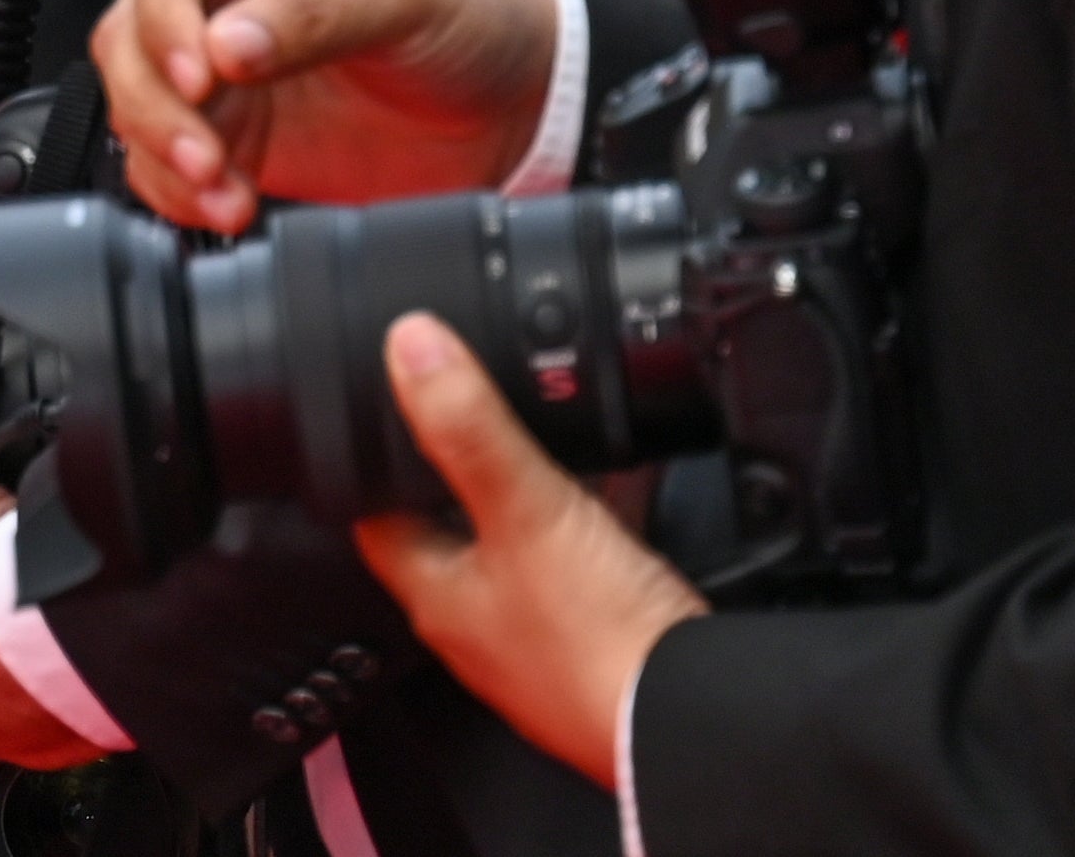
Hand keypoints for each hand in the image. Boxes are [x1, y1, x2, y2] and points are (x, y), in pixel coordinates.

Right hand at [94, 0, 561, 234]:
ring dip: (165, 153)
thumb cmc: (470, 14)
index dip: (165, 16)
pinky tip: (229, 206)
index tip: (204, 74)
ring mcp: (223, 73)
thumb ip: (312, 16)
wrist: (519, 106)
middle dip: (154, 100)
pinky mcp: (236, 140)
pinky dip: (179, 194)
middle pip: (130, 34)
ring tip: (225, 191)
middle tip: (206, 152)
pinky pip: (167, 166)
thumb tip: (226, 44)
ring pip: (136, 102)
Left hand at [356, 315, 702, 790]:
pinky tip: (617, 507)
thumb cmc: (603, 652)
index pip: (374, 517)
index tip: (381, 411)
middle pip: (447, 531)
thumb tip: (409, 347)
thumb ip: (469, 429)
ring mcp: (541, 643)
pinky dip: (588, 535)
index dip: (371, 462)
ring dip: (526, 504)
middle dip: (456, 475)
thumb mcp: (528, 514)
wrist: (703, 727)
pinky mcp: (599, 651)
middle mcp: (481, 627)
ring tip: (539, 450)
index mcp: (439, 598)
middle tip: (467, 416)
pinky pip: (580, 574)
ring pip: (516, 552)